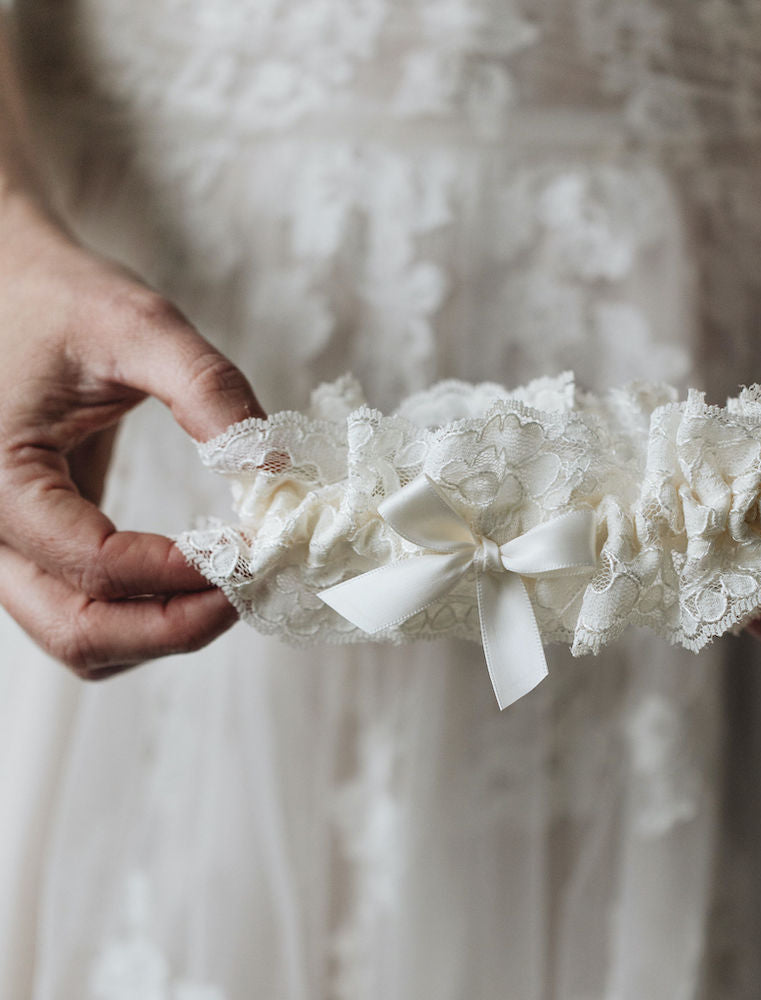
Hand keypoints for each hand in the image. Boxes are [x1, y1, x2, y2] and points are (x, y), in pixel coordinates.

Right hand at [0, 194, 264, 678]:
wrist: (10, 285)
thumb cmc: (63, 299)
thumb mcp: (139, 325)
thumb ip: (209, 391)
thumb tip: (275, 472)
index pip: (93, 563)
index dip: (183, 571)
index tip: (256, 550)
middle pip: (78, 631)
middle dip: (176, 625)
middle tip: (252, 587)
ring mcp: (8, 545)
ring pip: (80, 636)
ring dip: (162, 630)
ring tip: (233, 584)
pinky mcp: (38, 543)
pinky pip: (85, 610)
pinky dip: (146, 613)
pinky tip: (201, 575)